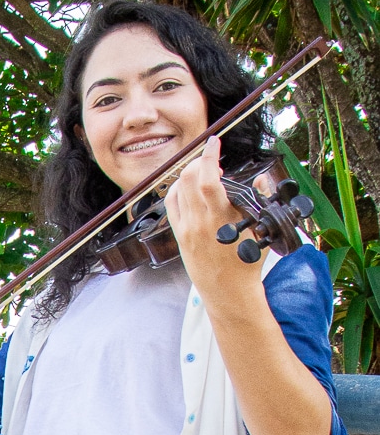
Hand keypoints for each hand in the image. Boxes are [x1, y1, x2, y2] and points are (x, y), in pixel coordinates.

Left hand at [165, 135, 266, 300]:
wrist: (228, 292)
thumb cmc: (247, 265)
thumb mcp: (261, 231)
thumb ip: (261, 201)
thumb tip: (262, 179)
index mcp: (223, 218)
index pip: (209, 179)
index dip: (209, 156)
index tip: (214, 142)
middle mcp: (201, 221)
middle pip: (188, 178)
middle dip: (200, 161)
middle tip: (212, 160)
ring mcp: (187, 229)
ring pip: (178, 188)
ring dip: (190, 173)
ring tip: (203, 173)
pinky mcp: (179, 236)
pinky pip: (172, 204)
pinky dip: (178, 189)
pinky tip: (189, 187)